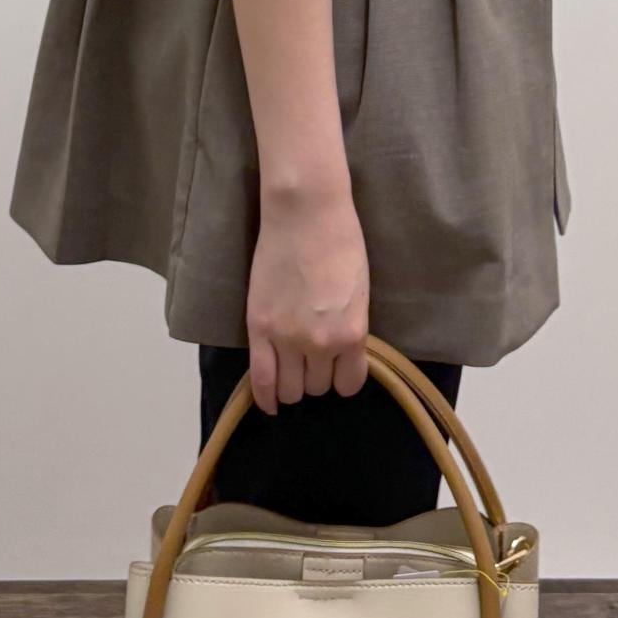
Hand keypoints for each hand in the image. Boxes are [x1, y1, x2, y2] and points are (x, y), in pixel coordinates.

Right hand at [245, 177, 369, 413]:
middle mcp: (320, 344)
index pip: (349, 384)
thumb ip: (349, 329)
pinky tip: (269, 405)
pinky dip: (264, 397)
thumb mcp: (359, 293)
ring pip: (290, 388)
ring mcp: (286, 337)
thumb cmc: (341, 242)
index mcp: (352, 334)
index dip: (342, 378)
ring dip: (292, 383)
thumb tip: (340, 354)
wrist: (306, 212)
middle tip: (312, 359)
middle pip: (317, 386)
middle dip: (316, 377)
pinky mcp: (258, 327)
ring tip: (291, 368)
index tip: (337, 368)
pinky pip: (259, 379)